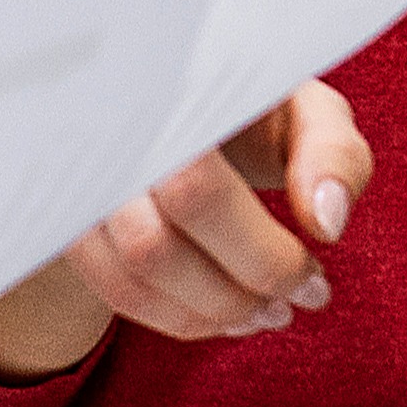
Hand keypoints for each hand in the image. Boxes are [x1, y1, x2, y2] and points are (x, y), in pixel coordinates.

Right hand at [0, 80, 369, 378]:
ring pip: (128, 275)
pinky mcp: (72, 213)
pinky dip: (172, 316)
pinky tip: (221, 314)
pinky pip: (110, 286)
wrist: (180, 100)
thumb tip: (325, 224)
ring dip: (206, 315)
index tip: (315, 277)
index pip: (196, 189)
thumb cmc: (254, 109)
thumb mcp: (307, 111)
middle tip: (296, 302)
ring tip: (265, 315)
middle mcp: (107, 130)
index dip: (261, 253)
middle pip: (153, 245)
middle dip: (236, 292)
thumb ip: (333, 153)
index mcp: (167, 90)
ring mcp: (81, 174)